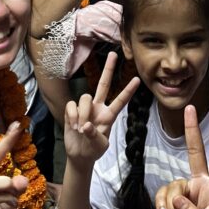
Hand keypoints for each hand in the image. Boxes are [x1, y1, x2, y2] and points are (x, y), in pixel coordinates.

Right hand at [63, 52, 140, 167]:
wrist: (79, 155)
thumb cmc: (93, 150)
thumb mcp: (99, 147)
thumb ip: (94, 136)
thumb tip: (87, 125)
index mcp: (109, 115)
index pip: (120, 101)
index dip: (128, 90)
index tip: (137, 79)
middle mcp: (98, 107)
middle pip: (103, 84)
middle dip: (108, 69)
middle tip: (114, 54)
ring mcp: (86, 108)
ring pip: (84, 97)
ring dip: (82, 113)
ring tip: (81, 129)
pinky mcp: (72, 110)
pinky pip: (71, 105)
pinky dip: (72, 116)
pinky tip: (73, 125)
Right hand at [154, 105, 208, 208]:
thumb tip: (179, 199)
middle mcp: (202, 188)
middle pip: (196, 154)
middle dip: (192, 131)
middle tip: (189, 108)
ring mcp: (186, 196)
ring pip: (174, 186)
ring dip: (172, 207)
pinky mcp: (172, 205)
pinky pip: (163, 197)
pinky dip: (163, 208)